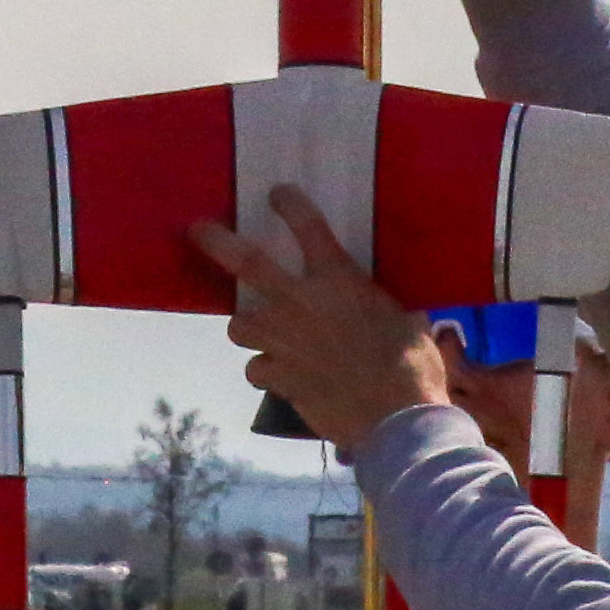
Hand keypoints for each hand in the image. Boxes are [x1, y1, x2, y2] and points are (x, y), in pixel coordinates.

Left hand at [194, 188, 452, 449]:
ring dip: (247, 326)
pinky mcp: (276, 377)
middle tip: (198, 230)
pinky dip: (265, 369)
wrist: (394, 416)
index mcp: (336, 278)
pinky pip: (255, 368)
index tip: (277, 193)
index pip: (308, 226)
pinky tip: (279, 374)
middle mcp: (300, 302)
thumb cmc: (411, 363)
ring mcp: (282, 340)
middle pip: (245, 262)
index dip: (289, 204)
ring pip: (238, 325)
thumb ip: (379, 306)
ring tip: (257, 330)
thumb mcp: (404, 318)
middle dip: (216, 242)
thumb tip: (386, 309)